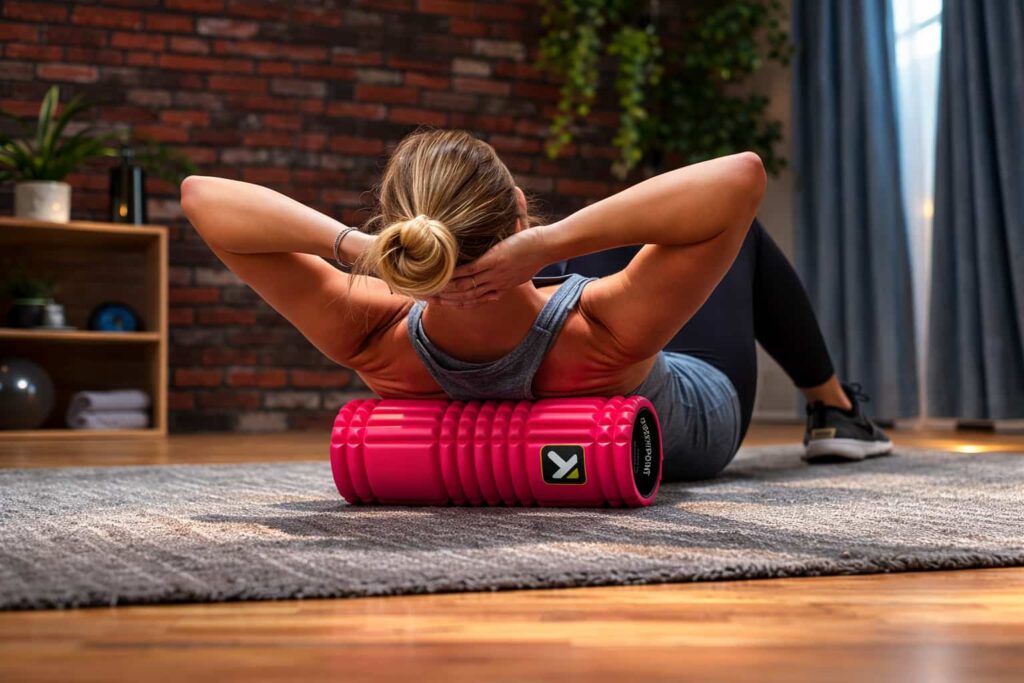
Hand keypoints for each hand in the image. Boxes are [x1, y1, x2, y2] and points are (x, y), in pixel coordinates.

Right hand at [427, 227, 548, 307]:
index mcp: (502, 285)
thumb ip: (510, 250)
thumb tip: (506, 229)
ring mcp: (495, 274)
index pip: (476, 299)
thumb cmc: (537, 247)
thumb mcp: (521, 257)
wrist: (548, 246)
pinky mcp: (494, 261)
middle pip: (466, 297)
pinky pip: (470, 272)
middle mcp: (496, 284)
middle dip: (446, 300)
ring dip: (445, 288)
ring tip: (429, 288)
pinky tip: (442, 273)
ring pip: (465, 287)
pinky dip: (454, 274)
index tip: (444, 302)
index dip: (459, 303)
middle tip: (427, 300)